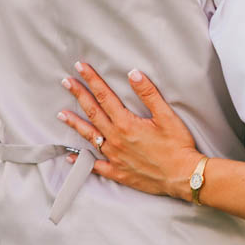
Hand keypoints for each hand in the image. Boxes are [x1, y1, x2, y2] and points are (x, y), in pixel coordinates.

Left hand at [57, 63, 199, 199]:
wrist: (183, 176)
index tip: (80, 68)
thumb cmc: (178, 146)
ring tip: (62, 114)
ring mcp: (114, 157)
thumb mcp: (166, 116)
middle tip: (66, 83)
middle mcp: (116, 139)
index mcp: (126, 124)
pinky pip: (95, 166)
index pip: (104, 96)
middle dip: (79, 95)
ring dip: (75, 124)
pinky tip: (71, 157)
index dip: (92, 80)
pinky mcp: (118, 172)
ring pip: (89, 137)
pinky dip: (82, 161)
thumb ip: (148, 94)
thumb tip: (133, 74)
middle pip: (93, 112)